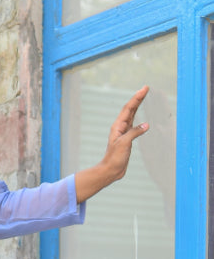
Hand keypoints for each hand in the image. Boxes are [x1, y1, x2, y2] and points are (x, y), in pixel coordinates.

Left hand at [75, 86, 149, 202]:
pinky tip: (142, 115)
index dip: (136, 98)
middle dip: (137, 98)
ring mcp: (124, 132)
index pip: (128, 108)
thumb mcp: (124, 144)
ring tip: (143, 96)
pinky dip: (138, 117)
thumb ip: (134, 133)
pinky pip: (134, 124)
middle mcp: (120, 127)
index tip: (144, 89)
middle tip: (145, 88)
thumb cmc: (115, 158)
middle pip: (130, 109)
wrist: (111, 170)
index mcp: (118, 126)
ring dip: (137, 105)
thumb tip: (146, 125)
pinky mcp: (127, 138)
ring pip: (131, 115)